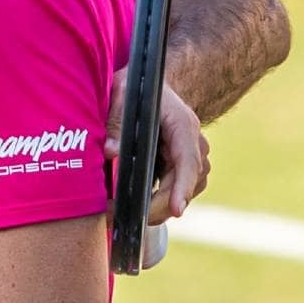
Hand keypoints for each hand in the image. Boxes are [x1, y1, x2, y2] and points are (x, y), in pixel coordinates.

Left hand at [104, 69, 209, 225]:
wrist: (151, 83)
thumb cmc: (137, 86)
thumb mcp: (122, 95)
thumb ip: (116, 122)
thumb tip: (110, 152)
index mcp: (182, 125)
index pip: (188, 161)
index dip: (182, 187)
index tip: (176, 210)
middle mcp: (193, 143)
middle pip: (186, 183)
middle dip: (160, 206)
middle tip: (129, 220)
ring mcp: (190, 156)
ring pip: (184, 190)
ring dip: (159, 207)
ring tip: (126, 216)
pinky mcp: (181, 166)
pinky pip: (177, 189)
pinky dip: (159, 201)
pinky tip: (134, 207)